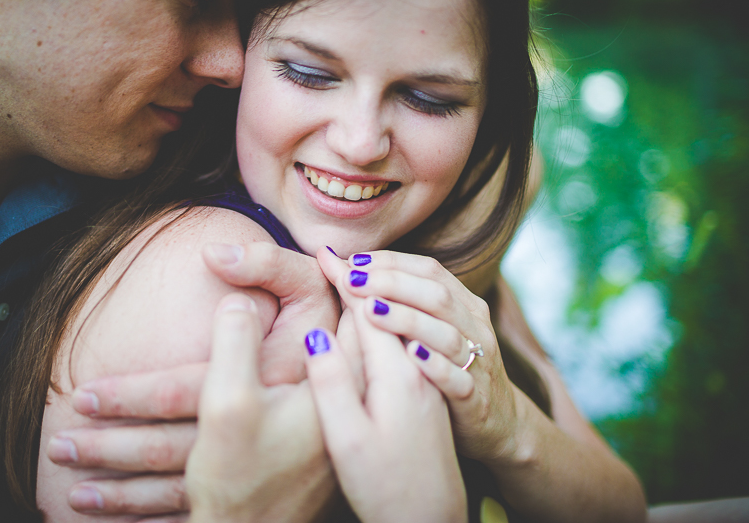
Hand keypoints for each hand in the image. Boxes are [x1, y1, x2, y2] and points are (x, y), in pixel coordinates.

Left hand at [50, 242, 339, 515]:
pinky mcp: (259, 489)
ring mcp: (257, 471)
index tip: (83, 394)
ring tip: (72, 496)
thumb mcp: (312, 294)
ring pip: (176, 492)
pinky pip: (197, 513)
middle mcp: (255, 435)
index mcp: (261, 386)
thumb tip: (211, 251)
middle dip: (108, 452)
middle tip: (60, 448)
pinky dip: (156, 519)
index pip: (183, 393)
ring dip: (120, 497)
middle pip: (166, 452)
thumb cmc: (339, 348)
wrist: (378, 412)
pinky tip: (124, 520)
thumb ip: (267, 266)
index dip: (130, 397)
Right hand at [304, 266, 466, 522]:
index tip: (320, 252)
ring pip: (405, 316)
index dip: (343, 278)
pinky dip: (391, 311)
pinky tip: (377, 313)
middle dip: (362, 273)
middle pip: (392, 305)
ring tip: (354, 270)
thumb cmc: (385, 489)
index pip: (369, 308)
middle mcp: (419, 368)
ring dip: (382, 289)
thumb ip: (332, 384)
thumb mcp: (347, 441)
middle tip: (330, 252)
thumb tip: (317, 334)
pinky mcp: (429, 391)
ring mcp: (427, 378)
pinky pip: (410, 333)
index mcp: (397, 374)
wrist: (432, 522)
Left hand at [317, 248, 521, 465]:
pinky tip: (408, 355)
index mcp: (463, 305)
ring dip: (407, 319)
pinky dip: (434, 366)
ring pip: (447, 334)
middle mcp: (474, 328)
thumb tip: (344, 271)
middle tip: (351, 279)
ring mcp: (479, 363)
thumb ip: (398, 303)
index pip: (429, 271)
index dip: (391, 262)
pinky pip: (458, 380)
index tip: (352, 261)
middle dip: (391, 283)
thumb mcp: (428, 332)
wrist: (498, 424)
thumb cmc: (446, 370)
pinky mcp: (476, 400)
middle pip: (436, 295)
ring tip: (369, 310)